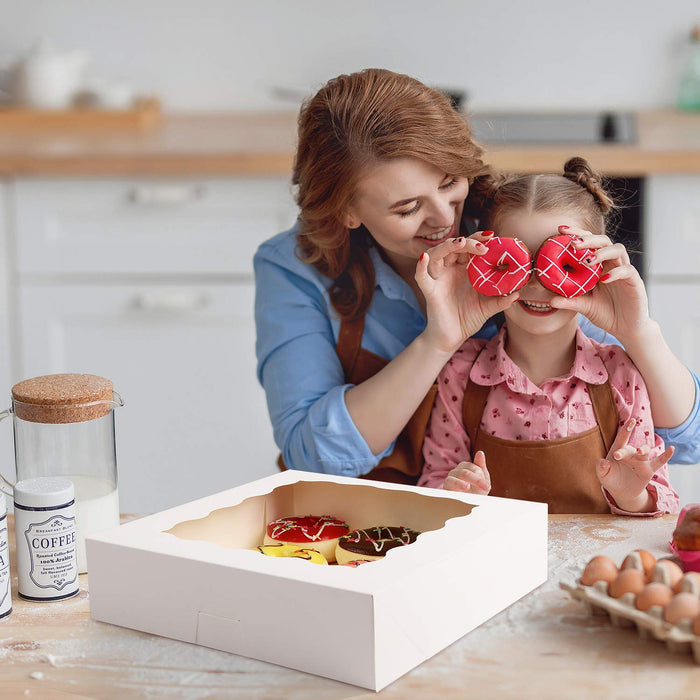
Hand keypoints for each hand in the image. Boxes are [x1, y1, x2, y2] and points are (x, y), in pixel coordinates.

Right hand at [415, 232, 520, 353]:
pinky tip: (423, 258)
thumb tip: (518, 294)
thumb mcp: (488, 308)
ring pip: (436, 254)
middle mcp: (449, 270)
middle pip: (454, 246)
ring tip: (461, 243)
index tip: (494, 237)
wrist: (452, 338)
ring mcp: (438, 279)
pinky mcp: (430, 291)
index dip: (479, 239)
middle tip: (484, 243)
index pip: (469, 247)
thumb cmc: (467, 319)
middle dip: (469, 241)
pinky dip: (420, 266)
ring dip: (447, 246)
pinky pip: (422, 276)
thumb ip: (501, 300)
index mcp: (464, 270)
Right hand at [443, 451, 490, 493]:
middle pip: (465, 473)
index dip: (481, 478)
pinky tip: (461, 489)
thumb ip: (480, 465)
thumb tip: (480, 452)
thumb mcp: (482, 478)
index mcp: (465, 466)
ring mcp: (450, 477)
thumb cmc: (476, 489)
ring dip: (462, 483)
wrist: (468, 503)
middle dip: (476, 481)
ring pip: (456, 476)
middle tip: (485, 489)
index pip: (473, 469)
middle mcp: (456, 470)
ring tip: (467, 487)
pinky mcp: (446, 486)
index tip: (488, 487)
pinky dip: (455, 485)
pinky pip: (449, 483)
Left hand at [549, 226, 652, 344]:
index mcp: (599, 265)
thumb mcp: (583, 306)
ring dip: (602, 252)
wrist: (625, 328)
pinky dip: (616, 272)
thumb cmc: (605, 312)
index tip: (560, 230)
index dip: (577, 234)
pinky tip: (604, 278)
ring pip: (618, 250)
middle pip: (603, 241)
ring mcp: (624, 271)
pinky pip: (627, 270)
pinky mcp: (635, 281)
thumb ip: (569, 301)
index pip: (589, 243)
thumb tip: (550, 300)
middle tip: (573, 243)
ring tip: (587, 261)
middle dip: (588, 239)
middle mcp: (611, 264)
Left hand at [596, 417, 674, 511]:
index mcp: (617, 451)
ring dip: (643, 450)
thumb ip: (601, 468)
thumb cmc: (610, 479)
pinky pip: (659, 461)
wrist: (622, 491)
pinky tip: (672, 448)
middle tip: (618, 456)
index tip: (631, 421)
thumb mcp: (603, 475)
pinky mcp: (649, 469)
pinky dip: (666, 456)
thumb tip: (602, 462)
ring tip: (639, 451)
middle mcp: (630, 454)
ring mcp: (640, 461)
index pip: (621, 439)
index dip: (626, 430)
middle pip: (629, 449)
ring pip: (644, 451)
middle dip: (624, 452)